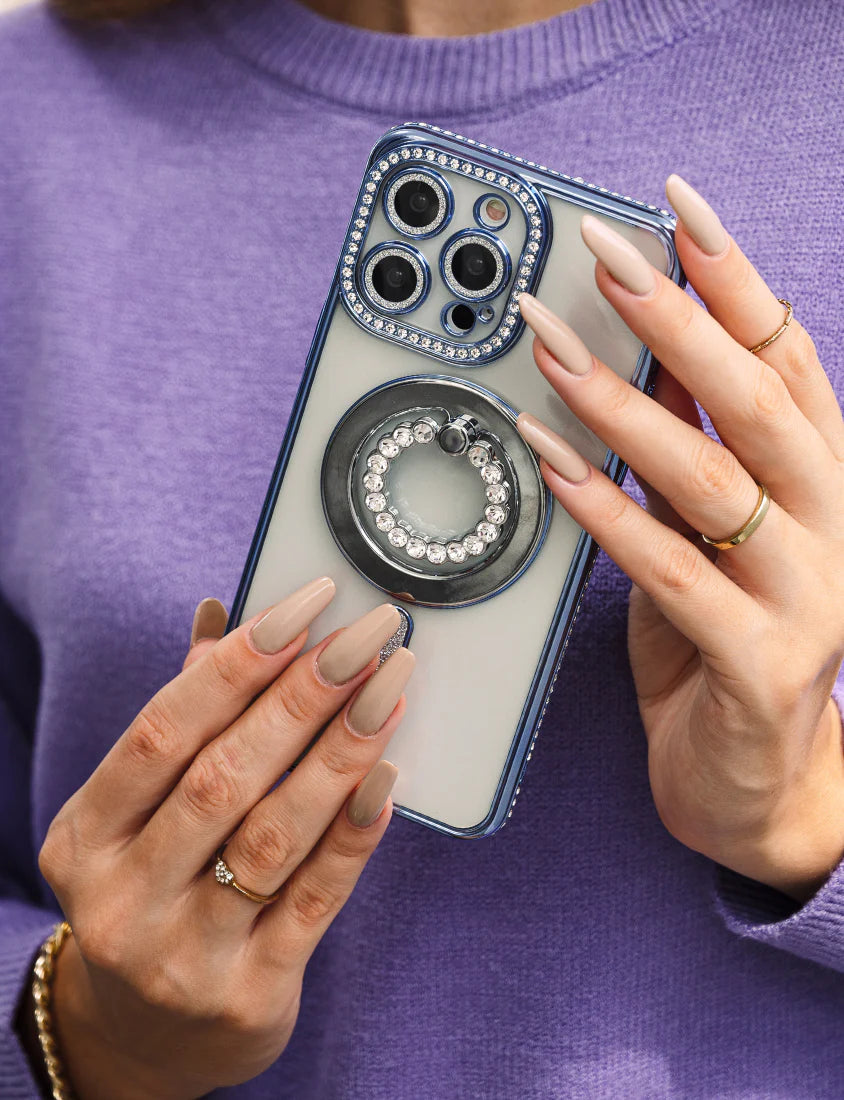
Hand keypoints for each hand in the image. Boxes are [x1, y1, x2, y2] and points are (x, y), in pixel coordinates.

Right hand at [37, 578, 412, 1098]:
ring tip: (390, 685)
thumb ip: (187, 716)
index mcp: (86, 836)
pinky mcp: (248, 995)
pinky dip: (353, 833)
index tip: (308, 605)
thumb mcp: (143, 812)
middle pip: (222, 777)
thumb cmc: (156, 887)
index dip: (239, 663)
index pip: (163, 730)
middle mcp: (121, 898)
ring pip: (271, 836)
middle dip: (303, 695)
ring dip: (339, 751)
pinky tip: (388, 774)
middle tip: (369, 633)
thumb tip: (223, 613)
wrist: (150, 1034)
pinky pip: (314, 900)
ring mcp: (181, 955)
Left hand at [514, 174, 843, 904]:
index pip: (786, 354)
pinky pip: (672, 575)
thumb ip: (685, 447)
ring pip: (714, 480)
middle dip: (677, 318)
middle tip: (601, 255)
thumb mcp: (706, 533)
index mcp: (825, 480)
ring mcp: (809, 597)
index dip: (733, 274)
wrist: (753, 785)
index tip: (674, 205)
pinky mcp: (760, 664)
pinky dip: (606, 515)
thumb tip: (628, 349)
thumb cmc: (722, 645)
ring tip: (550, 351)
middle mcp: (833, 525)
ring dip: (624, 407)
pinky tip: (551, 465)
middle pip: (757, 400)